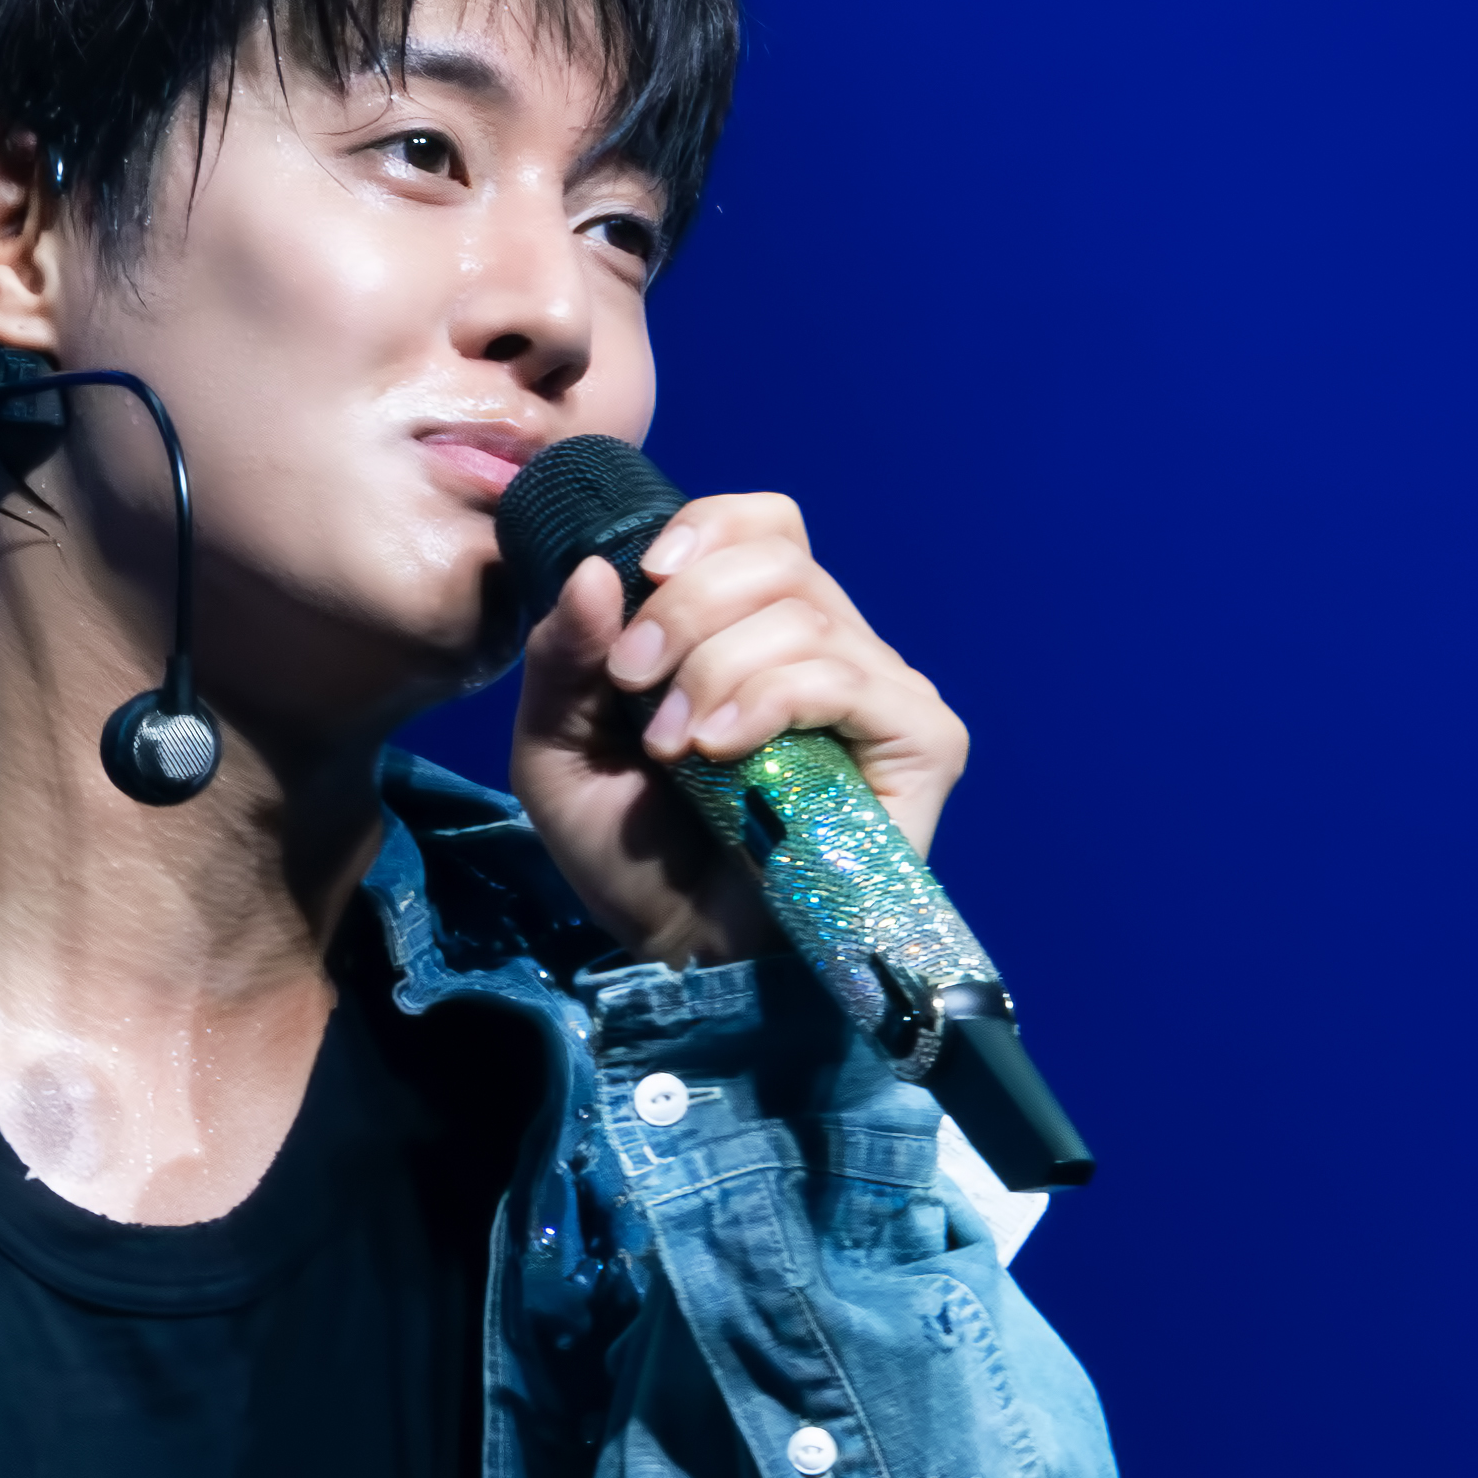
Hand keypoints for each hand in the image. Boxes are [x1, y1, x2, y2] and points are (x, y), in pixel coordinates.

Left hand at [508, 491, 967, 965]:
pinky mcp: (919, 742)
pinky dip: (768, 700)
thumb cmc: (628, 853)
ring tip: (673, 749)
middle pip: (775, 557)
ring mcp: (879, 693)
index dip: (703, 531)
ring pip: (802, 616)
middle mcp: (827, 647)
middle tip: (633, 684)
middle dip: (684, 610)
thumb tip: (595, 569)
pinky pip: (846, 678)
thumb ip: (561, 659)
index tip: (642, 582)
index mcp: (753, 630)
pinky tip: (721, 752)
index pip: (761, 523)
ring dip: (714, 671)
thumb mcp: (558, 748)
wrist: (679, 954)